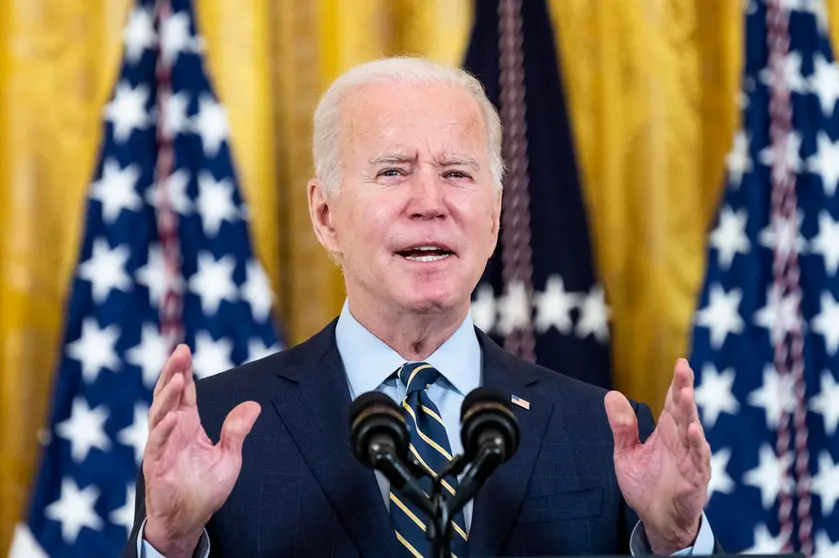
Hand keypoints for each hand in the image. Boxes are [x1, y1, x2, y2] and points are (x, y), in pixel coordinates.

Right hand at [142, 344, 260, 557]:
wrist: (191, 520)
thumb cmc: (206, 489)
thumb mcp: (229, 457)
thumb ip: (237, 431)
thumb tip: (254, 405)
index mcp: (188, 425)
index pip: (185, 393)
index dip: (184, 371)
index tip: (185, 350)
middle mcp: (172, 431)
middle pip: (168, 396)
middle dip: (172, 373)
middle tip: (179, 352)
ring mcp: (161, 447)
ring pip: (159, 415)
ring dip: (168, 396)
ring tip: (179, 377)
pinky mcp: (156, 466)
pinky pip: (158, 445)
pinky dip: (164, 430)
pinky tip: (173, 418)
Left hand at [604, 358, 709, 554]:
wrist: (656, 520)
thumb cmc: (646, 484)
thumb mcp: (627, 453)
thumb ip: (622, 426)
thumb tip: (611, 395)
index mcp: (667, 432)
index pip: (673, 403)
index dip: (677, 383)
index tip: (680, 363)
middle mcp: (682, 442)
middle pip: (684, 411)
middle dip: (684, 388)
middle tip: (683, 368)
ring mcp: (691, 460)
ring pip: (693, 432)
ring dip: (690, 413)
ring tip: (686, 393)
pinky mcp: (695, 480)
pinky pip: (698, 461)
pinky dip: (696, 446)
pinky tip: (693, 432)